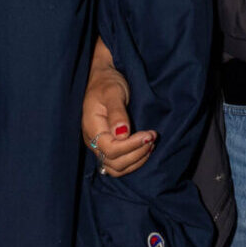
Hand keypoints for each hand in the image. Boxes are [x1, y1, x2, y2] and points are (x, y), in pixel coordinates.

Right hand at [82, 41, 155, 177]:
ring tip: (150, 145)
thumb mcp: (113, 92)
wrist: (103, 78)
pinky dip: (132, 162)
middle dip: (136, 154)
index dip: (131, 146)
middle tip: (152, 138)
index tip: (149, 134)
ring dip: (136, 161)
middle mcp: (93, 141)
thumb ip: (117, 112)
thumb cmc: (108, 82)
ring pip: (115, 168)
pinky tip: (144, 150)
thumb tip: (122, 134)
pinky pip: (117, 164)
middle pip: (114, 162)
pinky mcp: (107, 146)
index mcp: (92, 128)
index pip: (111, 149)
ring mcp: (99, 146)